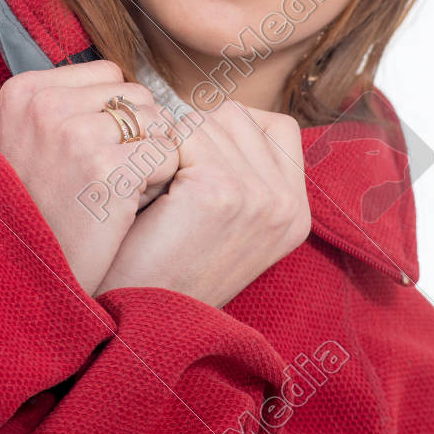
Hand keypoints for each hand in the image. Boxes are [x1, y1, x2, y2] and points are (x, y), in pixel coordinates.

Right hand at [0, 60, 178, 294]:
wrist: (19, 273)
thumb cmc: (33, 209)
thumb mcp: (28, 141)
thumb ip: (68, 106)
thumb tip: (129, 88)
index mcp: (24, 90)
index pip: (108, 74)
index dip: (114, 116)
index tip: (91, 153)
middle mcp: (47, 104)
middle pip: (137, 96)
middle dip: (137, 135)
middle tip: (108, 177)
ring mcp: (77, 133)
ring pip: (158, 122)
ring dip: (150, 157)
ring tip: (117, 191)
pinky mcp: (109, 167)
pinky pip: (167, 154)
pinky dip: (159, 182)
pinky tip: (128, 206)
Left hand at [92, 99, 309, 307]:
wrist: (136, 324)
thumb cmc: (167, 272)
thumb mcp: (228, 224)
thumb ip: (243, 171)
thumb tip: (215, 110)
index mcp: (297, 212)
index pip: (274, 126)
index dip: (224, 133)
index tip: (193, 164)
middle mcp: (287, 203)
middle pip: (234, 116)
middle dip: (192, 136)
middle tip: (167, 185)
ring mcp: (259, 196)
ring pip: (204, 120)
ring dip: (170, 144)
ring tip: (157, 193)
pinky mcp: (220, 191)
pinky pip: (177, 134)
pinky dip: (153, 154)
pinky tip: (145, 196)